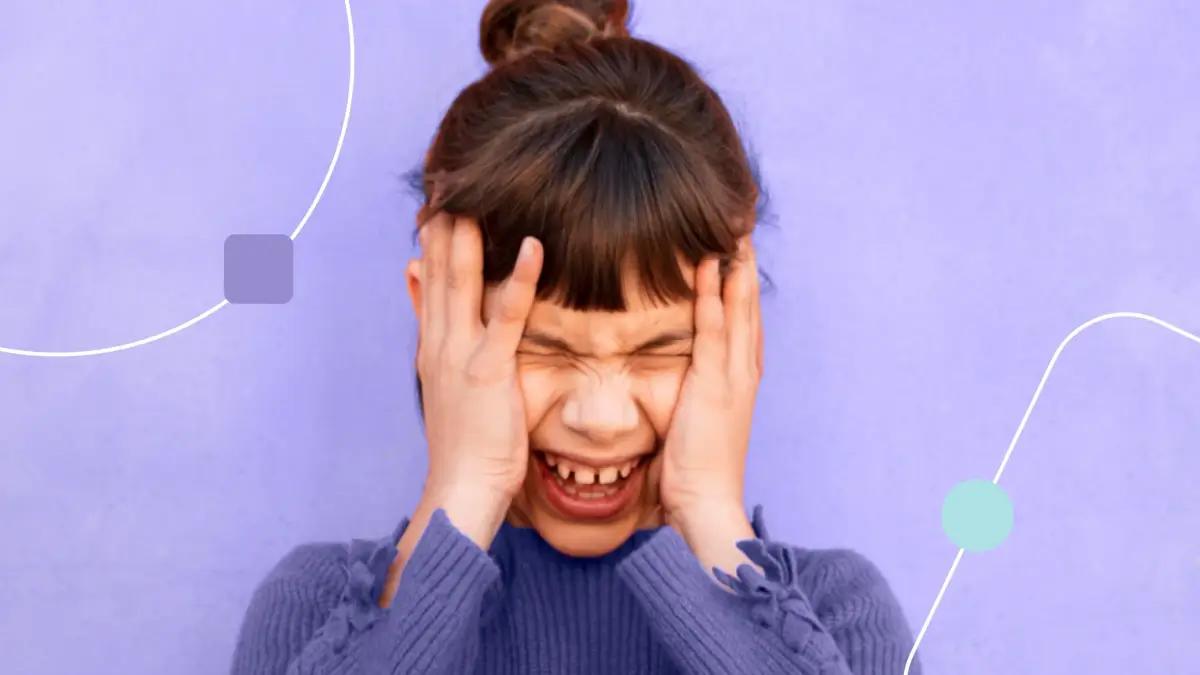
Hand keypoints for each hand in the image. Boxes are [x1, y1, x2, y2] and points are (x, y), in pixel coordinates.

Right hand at [413, 213, 542, 545]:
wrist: (460, 488)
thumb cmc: (464, 440)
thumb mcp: (441, 376)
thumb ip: (430, 325)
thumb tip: (413, 278)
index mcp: (433, 342)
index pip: (430, 275)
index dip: (435, 233)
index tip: (442, 194)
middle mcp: (440, 340)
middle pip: (439, 267)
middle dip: (445, 219)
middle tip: (451, 174)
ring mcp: (460, 353)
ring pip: (463, 282)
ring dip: (470, 235)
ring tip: (477, 191)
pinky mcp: (487, 371)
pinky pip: (506, 317)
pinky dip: (519, 280)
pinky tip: (533, 247)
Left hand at [657, 237, 761, 553]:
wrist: (706, 505)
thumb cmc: (693, 472)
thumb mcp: (696, 423)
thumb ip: (691, 396)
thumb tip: (674, 381)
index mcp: (740, 379)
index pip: (743, 320)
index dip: (741, 283)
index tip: (735, 249)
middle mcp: (743, 371)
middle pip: (747, 305)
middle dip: (745, 264)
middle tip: (740, 224)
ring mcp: (733, 376)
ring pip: (737, 307)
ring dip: (734, 266)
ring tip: (730, 228)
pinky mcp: (715, 384)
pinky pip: (714, 329)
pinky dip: (713, 295)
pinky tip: (708, 265)